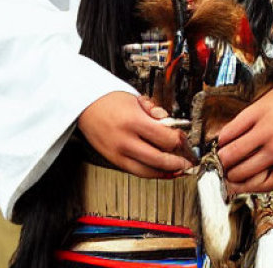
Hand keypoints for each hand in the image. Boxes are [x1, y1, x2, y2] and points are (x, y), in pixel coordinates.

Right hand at [77, 91, 193, 177]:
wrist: (84, 105)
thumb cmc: (109, 100)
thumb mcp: (136, 99)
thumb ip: (155, 112)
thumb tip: (171, 124)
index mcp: (134, 121)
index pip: (165, 138)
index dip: (179, 141)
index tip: (185, 139)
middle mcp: (126, 140)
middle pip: (159, 159)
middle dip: (177, 162)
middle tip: (188, 161)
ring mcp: (118, 153)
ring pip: (148, 171)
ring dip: (166, 173)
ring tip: (178, 170)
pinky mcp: (113, 160)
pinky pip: (136, 172)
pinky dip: (151, 173)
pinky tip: (160, 171)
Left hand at [216, 75, 272, 194]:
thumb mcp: (264, 101)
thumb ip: (247, 119)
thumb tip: (228, 138)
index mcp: (256, 114)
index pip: (226, 135)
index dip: (218, 145)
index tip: (218, 148)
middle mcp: (266, 132)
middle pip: (231, 155)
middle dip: (221, 162)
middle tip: (220, 164)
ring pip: (245, 172)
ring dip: (233, 176)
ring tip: (230, 175)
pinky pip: (268, 182)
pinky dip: (254, 186)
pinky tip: (248, 184)